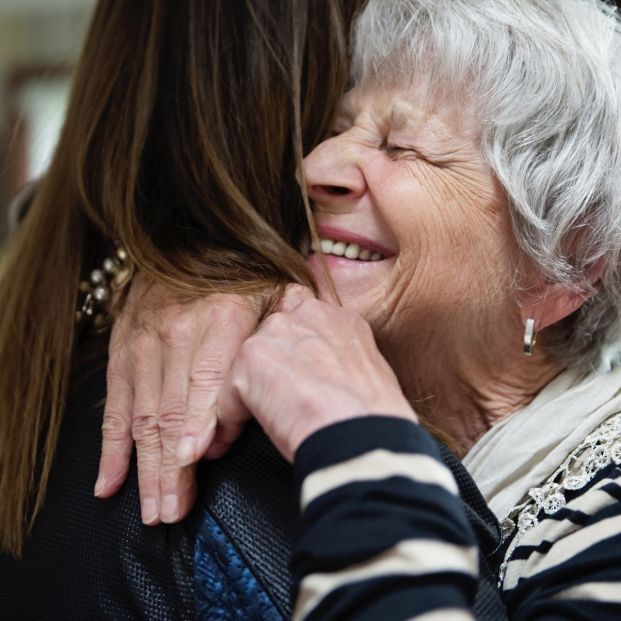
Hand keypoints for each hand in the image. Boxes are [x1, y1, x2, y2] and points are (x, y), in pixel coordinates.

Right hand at [95, 274, 258, 523]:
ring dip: (145, 465)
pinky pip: (115, 403)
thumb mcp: (276, 290)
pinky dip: (111, 446)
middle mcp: (177, 329)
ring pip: (142, 413)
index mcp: (221, 314)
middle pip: (171, 406)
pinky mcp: (123, 348)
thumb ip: (276, 337)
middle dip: (170, 463)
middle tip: (173, 510)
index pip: (206, 375)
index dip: (198, 419)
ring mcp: (144, 340)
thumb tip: (263, 397)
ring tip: (152, 508)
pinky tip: (111, 481)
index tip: (192, 459)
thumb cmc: (245, 272)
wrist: (190, 238)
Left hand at [218, 286, 416, 461]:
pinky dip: (231, 419)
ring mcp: (278, 332)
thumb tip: (327, 381)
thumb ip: (340, 363)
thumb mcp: (368, 376)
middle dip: (267, 370)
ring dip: (249, 395)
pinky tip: (238, 440)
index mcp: (340, 319)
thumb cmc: (374, 423)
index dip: (294, 353)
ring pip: (247, 366)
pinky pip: (228, 394)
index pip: (303, 322)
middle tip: (276, 406)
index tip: (294, 382)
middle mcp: (308, 313)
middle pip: (270, 338)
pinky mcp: (252, 358)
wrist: (363, 438)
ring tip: (257, 426)